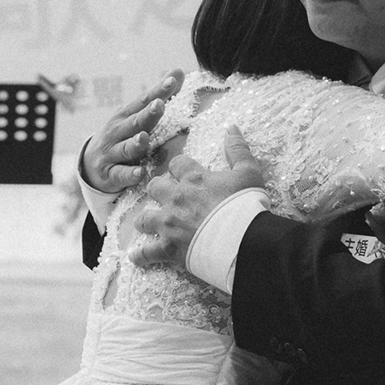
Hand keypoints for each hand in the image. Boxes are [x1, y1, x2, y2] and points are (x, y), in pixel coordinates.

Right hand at [80, 70, 183, 193]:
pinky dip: (129, 174)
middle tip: (159, 105)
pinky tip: (139, 173)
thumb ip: (159, 96)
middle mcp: (117, 132)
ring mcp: (111, 153)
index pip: (143, 101)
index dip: (157, 92)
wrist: (90, 164)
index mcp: (126, 116)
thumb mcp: (136, 115)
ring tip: (143, 138)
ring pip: (125, 148)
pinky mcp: (109, 175)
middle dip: (146, 114)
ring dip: (134, 143)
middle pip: (134, 122)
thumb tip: (179, 71)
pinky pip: (120, 175)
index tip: (172, 81)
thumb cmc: (122, 135)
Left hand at [129, 125, 261, 267]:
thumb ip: (238, 150)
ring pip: (144, 218)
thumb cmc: (247, 205)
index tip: (182, 172)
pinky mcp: (169, 248)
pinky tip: (136, 257)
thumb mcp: (248, 172)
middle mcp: (177, 198)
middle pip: (155, 187)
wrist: (245, 240)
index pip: (177, 164)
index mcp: (194, 179)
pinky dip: (141, 255)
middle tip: (165, 196)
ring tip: (148, 223)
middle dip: (157, 190)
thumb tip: (232, 127)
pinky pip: (146, 252)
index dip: (178, 167)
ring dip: (145, 220)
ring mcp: (170, 224)